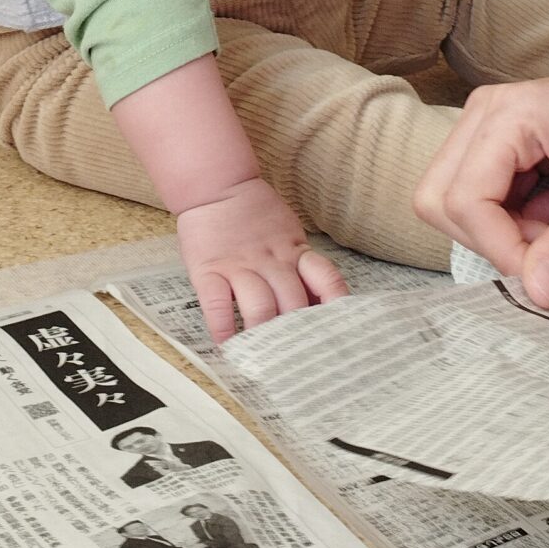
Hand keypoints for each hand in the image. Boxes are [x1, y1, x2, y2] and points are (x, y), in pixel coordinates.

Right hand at [177, 177, 348, 341]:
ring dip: (263, 335)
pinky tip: (227, 345)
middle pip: (292, 302)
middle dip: (298, 334)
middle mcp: (271, 261)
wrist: (217, 186)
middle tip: (301, 361)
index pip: (325, 279)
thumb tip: (320, 307)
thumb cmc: (255, 215)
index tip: (340, 333)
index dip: (335, 306)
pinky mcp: (209, 270)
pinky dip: (222, 327)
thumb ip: (302, 266)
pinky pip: (217, 303)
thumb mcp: (289, 234)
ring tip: (265, 358)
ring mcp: (238, 265)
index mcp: (294, 251)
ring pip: (259, 306)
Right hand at [413, 43, 548, 306]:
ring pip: (451, 199)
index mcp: (508, 115)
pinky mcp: (497, 140)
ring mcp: (486, 124)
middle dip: (488, 241)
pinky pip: (475, 194)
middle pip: (439, 199)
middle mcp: (484, 113)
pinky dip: (507, 221)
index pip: (463, 201)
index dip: (501, 249)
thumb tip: (536, 296)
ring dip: (497, 233)